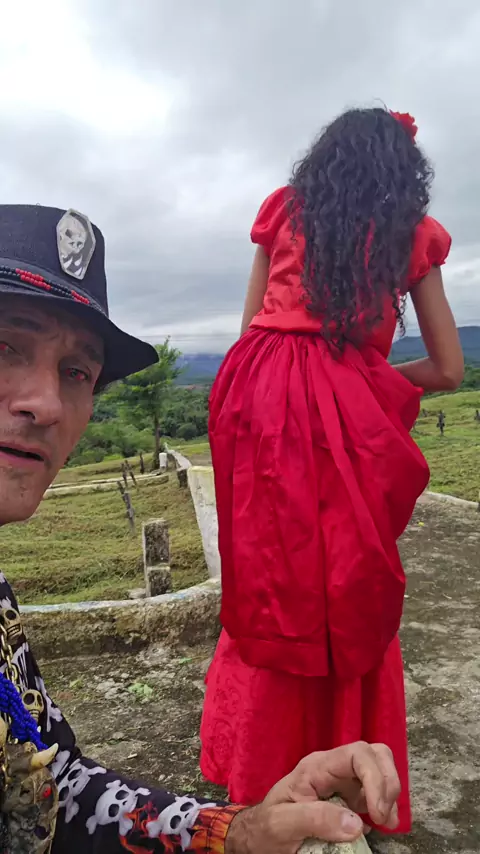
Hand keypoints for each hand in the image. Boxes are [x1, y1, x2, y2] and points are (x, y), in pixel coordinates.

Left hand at [225, 741, 399, 853]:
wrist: (260, 835)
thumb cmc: (267, 826)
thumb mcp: (282, 824)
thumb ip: (314, 819)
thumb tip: (355, 824)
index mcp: (316, 767)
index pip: (356, 754)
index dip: (375, 778)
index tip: (377, 812)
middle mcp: (333, 768)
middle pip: (374, 754)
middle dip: (388, 782)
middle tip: (384, 816)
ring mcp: (343, 781)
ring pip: (380, 767)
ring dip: (390, 792)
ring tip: (386, 821)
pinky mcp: (349, 797)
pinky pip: (376, 790)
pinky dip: (386, 803)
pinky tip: (380, 822)